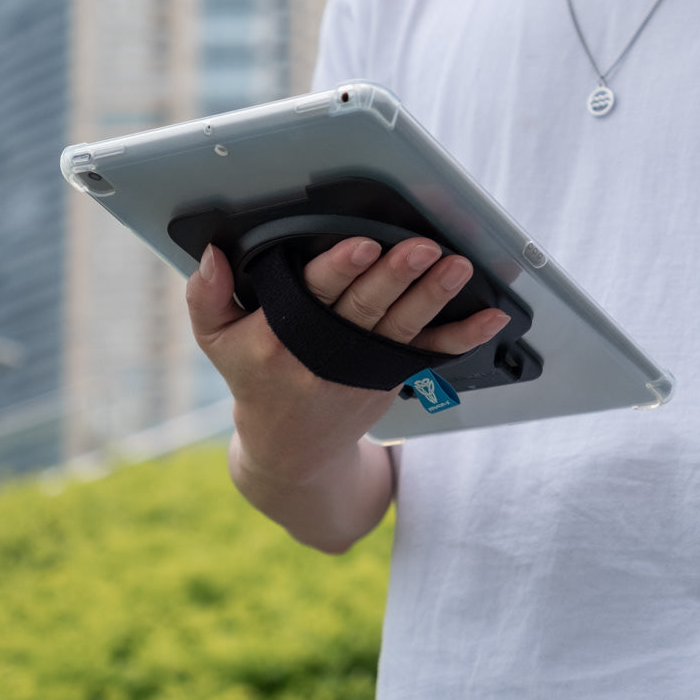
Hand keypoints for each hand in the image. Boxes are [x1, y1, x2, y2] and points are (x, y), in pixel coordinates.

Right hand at [185, 236, 508, 549]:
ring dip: (434, 295)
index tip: (362, 245)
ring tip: (458, 267)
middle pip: (365, 308)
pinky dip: (464, 336)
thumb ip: (208, 298)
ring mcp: (364, 368)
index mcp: (280, 338)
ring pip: (402, 326)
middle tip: (422, 247)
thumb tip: (211, 253)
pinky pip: (432, 354)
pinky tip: (492, 317)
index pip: (311, 294)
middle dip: (395, 276)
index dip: (338, 270)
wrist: (291, 453)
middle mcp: (326, 353)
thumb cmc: (255, 381)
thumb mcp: (218, 342)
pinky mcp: (392, 375)